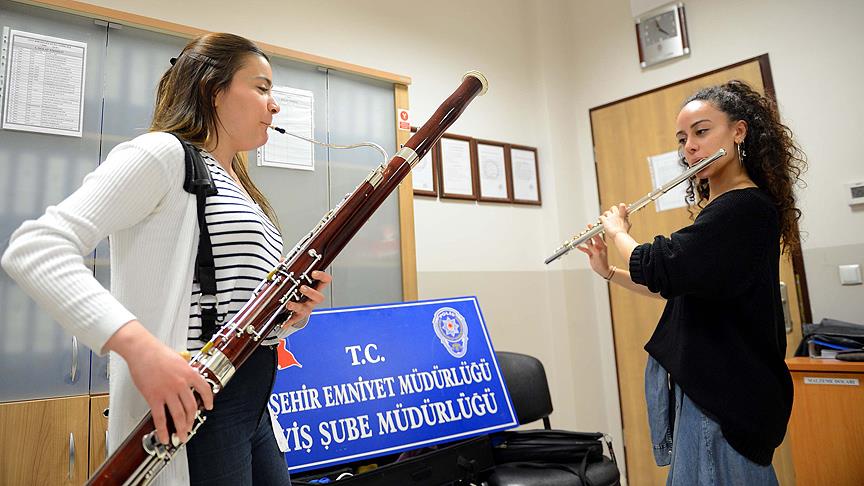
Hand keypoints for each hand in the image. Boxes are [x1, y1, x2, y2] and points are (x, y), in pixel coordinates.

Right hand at [104, 321, 213, 444]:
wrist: (142, 350)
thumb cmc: (157, 352)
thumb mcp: (179, 359)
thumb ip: (185, 370)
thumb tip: (190, 377)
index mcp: (189, 373)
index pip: (204, 389)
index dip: (209, 400)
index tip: (209, 406)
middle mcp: (181, 384)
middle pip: (191, 407)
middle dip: (192, 420)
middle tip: (190, 427)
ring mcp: (167, 392)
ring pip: (178, 415)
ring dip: (181, 428)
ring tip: (182, 436)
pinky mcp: (154, 397)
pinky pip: (160, 418)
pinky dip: (163, 430)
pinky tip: (165, 437)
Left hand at [283, 270, 331, 325]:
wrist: (296, 306)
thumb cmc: (298, 290)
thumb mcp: (296, 278)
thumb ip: (289, 268)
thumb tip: (282, 260)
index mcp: (315, 286)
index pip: (325, 280)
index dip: (322, 276)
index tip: (314, 272)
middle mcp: (313, 298)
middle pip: (319, 297)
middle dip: (311, 292)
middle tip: (302, 288)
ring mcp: (307, 307)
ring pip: (306, 308)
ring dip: (297, 306)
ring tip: (289, 304)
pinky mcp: (299, 316)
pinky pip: (295, 319)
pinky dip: (288, 321)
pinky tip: (283, 322)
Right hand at [576, 224, 610, 277]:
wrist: (602, 270)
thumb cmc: (603, 263)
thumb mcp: (597, 255)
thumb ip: (592, 248)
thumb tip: (589, 242)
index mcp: (602, 245)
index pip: (597, 236)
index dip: (593, 231)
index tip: (589, 226)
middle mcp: (598, 246)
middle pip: (591, 238)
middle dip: (586, 235)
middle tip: (582, 233)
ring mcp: (595, 249)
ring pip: (588, 243)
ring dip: (583, 241)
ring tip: (578, 239)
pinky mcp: (591, 253)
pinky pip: (585, 249)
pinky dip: (582, 247)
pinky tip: (578, 246)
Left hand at [598, 203, 630, 239]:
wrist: (619, 235)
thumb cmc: (623, 231)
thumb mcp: (627, 225)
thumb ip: (627, 220)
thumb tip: (628, 219)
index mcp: (622, 215)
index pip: (622, 205)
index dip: (621, 206)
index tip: (621, 207)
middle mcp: (616, 215)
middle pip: (613, 208)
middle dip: (612, 210)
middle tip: (611, 215)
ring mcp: (610, 217)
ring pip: (606, 212)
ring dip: (606, 215)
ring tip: (606, 219)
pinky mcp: (605, 221)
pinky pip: (601, 217)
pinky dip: (600, 219)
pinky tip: (601, 221)